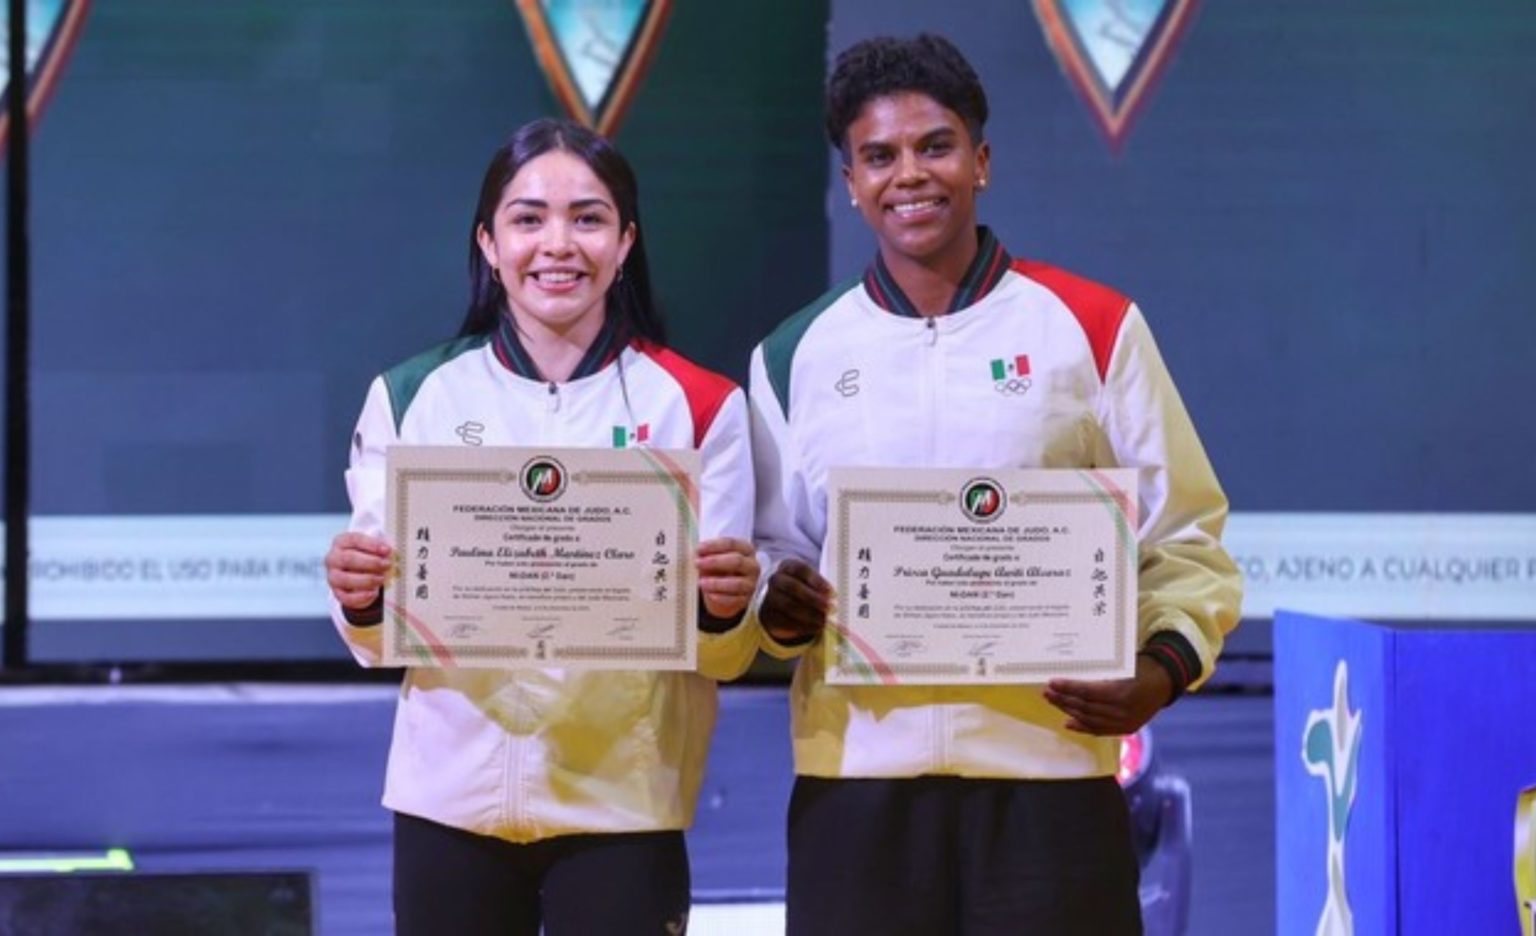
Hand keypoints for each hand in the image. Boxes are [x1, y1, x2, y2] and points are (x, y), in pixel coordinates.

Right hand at [325, 532, 393, 609]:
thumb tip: (388, 553)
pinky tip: (374, 593)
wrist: (357, 573)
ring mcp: (333, 576)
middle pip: (349, 559)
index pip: (354, 539)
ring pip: (346, 579)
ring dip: (367, 580)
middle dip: (371, 562)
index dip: (371, 544)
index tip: (387, 550)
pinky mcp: (337, 592)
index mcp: (341, 542)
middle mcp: (333, 558)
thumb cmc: (366, 556)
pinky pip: (347, 597)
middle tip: (387, 565)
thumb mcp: (372, 548)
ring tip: (381, 579)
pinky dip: (362, 596)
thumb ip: (379, 549)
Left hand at [696, 537, 760, 619]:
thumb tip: (696, 555)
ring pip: (736, 583)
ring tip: (701, 583)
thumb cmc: (720, 570)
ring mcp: (751, 584)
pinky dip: (721, 598)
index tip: (699, 548)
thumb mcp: (714, 559)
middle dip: (715, 562)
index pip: (732, 544)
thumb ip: (707, 556)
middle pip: (736, 561)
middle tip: (697, 563)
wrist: (726, 592)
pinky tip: (710, 595)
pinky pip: (734, 600)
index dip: (714, 546)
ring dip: (716, 583)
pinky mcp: (746, 599)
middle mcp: (752, 566)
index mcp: (745, 550)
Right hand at [759, 559, 832, 644]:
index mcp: (787, 566)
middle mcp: (775, 579)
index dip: (817, 581)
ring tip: (825, 620)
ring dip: (810, 614)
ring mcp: (769, 597)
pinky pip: (786, 621)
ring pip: (789, 606)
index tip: (832, 593)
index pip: (801, 570)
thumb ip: (821, 588)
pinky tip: (817, 627)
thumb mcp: (809, 582)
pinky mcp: (769, 615)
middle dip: (814, 599)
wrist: (778, 603)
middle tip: (831, 608)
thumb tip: (835, 600)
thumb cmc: (801, 588)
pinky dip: (804, 626)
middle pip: (793, 587)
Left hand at [1043, 655, 1173, 735]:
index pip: (1088, 692)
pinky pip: (1100, 730)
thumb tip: (1072, 672)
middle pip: (1085, 707)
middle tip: (1047, 692)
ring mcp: (1124, 723)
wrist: (1165, 683)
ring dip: (1068, 711)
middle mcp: (1122, 711)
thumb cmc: (1141, 667)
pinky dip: (1083, 727)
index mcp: (1122, 692)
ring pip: (1089, 719)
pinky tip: (1068, 722)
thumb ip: (1100, 673)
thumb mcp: (1123, 666)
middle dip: (1063, 699)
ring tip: (1054, 702)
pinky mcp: (1126, 729)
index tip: (1052, 682)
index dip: (1068, 688)